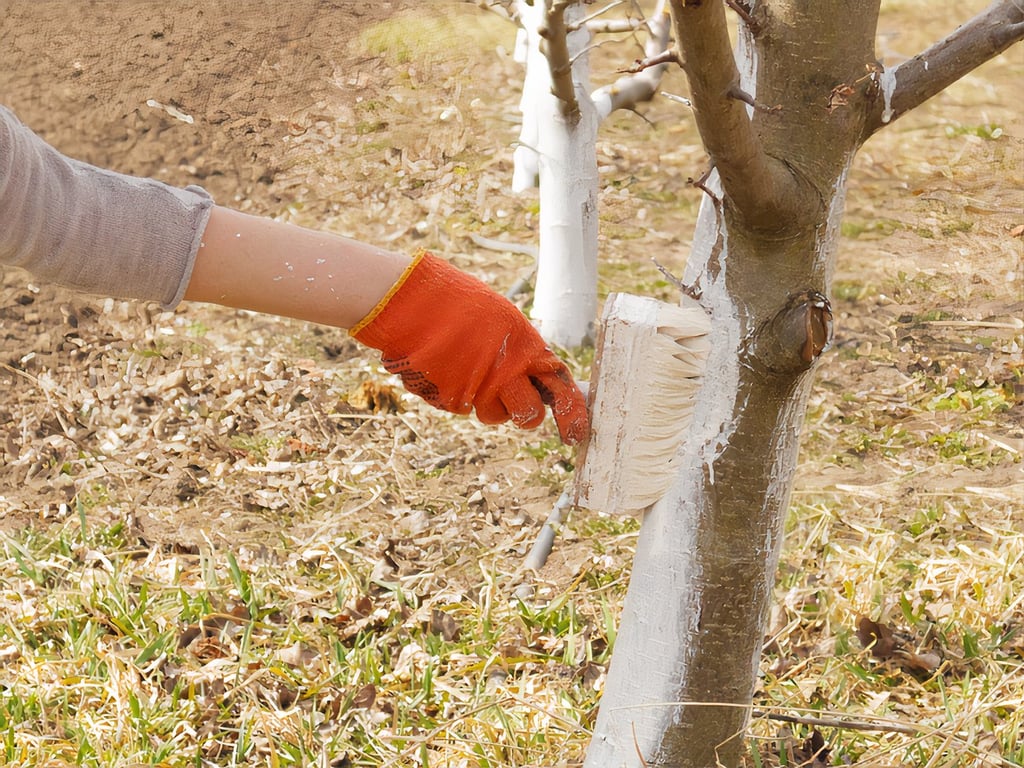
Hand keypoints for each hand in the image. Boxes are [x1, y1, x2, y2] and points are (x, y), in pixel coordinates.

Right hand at [351, 252, 588, 443]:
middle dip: (524, 415)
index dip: (572, 415)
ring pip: (492, 415)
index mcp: (526, 348)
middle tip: (514, 402)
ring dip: (486, 401)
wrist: (412, 302)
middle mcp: (506, 374)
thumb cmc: (459, 302)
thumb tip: (534, 375)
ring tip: (469, 369)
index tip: (576, 434)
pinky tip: (445, 367)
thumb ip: (521, 351)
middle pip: (529, 416)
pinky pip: (461, 407)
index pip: (561, 388)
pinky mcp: (448, 401)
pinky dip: (456, 392)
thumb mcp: (503, 320)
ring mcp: (476, 390)